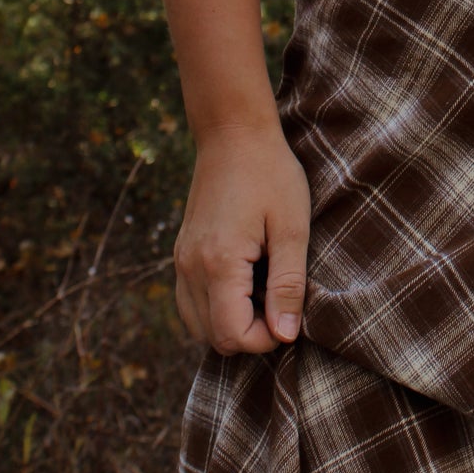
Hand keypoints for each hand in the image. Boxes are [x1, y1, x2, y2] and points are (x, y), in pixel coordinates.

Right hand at [174, 122, 311, 354]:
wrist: (233, 133)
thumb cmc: (270, 174)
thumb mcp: (292, 227)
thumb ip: (288, 284)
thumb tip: (286, 336)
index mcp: (219, 263)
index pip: (232, 336)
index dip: (266, 339)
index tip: (291, 313)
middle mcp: (191, 267)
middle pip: (213, 338)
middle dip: (250, 334)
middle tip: (280, 300)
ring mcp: (181, 261)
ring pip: (198, 326)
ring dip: (232, 323)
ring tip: (264, 290)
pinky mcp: (181, 253)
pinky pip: (191, 303)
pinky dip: (215, 308)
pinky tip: (245, 283)